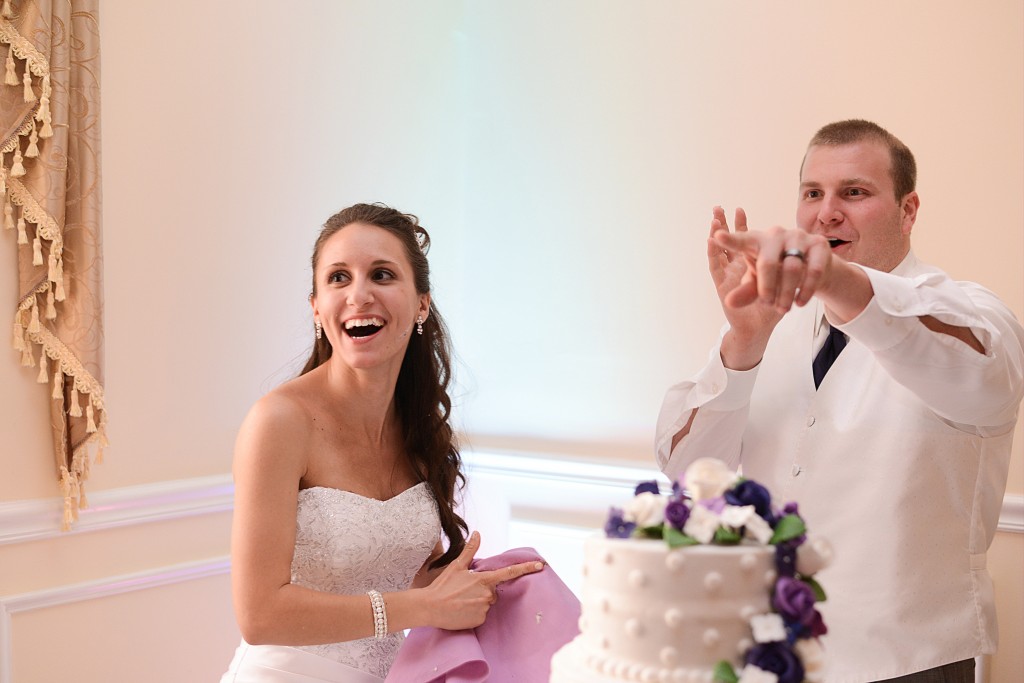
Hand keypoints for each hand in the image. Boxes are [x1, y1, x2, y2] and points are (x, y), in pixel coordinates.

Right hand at [423, 531, 543, 629]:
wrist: (430, 607)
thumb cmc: (443, 586)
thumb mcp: (456, 566)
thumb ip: (470, 550)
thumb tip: (478, 533)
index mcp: (484, 579)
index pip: (509, 572)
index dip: (527, 568)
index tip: (541, 565)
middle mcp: (487, 594)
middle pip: (493, 592)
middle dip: (483, 590)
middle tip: (464, 591)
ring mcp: (484, 608)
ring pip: (487, 604)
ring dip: (478, 602)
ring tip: (461, 601)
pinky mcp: (479, 621)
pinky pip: (482, 616)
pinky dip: (474, 614)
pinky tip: (462, 611)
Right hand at [707, 208, 784, 365]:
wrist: (759, 327)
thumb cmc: (773, 304)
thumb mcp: (781, 285)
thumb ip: (786, 273)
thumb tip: (797, 255)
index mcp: (753, 263)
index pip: (745, 241)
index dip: (741, 226)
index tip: (740, 209)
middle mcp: (737, 266)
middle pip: (729, 241)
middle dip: (725, 224)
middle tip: (719, 207)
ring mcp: (728, 274)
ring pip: (720, 249)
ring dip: (716, 233)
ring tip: (714, 215)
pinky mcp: (720, 285)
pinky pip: (715, 265)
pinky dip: (713, 252)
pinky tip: (711, 239)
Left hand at [711, 218, 831, 313]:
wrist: (811, 271)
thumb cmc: (777, 274)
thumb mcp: (759, 284)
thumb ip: (745, 292)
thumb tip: (729, 303)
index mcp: (756, 241)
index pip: (741, 241)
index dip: (730, 240)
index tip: (716, 235)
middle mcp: (776, 234)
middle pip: (768, 262)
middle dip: (767, 288)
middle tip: (767, 303)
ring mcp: (798, 237)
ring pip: (792, 268)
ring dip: (787, 293)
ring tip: (783, 308)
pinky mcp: (819, 244)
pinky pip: (813, 270)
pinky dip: (806, 289)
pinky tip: (800, 302)